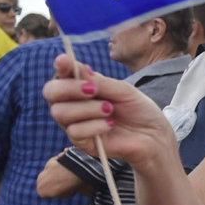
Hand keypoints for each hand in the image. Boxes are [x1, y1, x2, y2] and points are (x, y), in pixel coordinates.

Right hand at [43, 55, 172, 166]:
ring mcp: (76, 124)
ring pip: (60, 113)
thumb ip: (100, 81)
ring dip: (87, 109)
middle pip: (51, 93)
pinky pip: (74, 132)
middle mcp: (74, 105)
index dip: (60, 67)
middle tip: (93, 90)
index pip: (62, 76)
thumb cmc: (138, 110)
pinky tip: (110, 125)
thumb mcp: (122, 90)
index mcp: (82, 88)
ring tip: (109, 109)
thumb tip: (78, 68)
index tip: (64, 61)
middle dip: (69, 88)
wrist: (154, 135)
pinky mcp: (82, 143)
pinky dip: (94, 126)